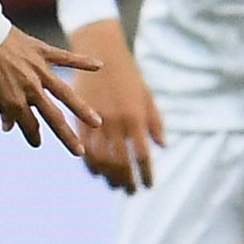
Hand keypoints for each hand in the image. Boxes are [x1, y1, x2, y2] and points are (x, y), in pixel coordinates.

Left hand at [0, 29, 100, 155]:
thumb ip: (1, 108)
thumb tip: (7, 127)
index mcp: (13, 100)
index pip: (29, 125)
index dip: (32, 136)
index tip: (36, 143)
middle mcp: (29, 88)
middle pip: (52, 117)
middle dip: (65, 136)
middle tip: (78, 152)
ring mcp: (38, 69)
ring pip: (64, 93)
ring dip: (82, 109)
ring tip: (97, 123)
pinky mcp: (42, 51)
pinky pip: (65, 57)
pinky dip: (82, 61)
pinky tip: (99, 66)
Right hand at [65, 18, 161, 191]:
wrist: (101, 52)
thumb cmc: (129, 74)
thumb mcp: (147, 96)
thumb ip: (155, 122)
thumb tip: (163, 146)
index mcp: (135, 118)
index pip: (142, 156)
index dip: (145, 174)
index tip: (148, 186)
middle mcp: (116, 123)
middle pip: (120, 163)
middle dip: (126, 181)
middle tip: (130, 191)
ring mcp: (96, 122)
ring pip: (101, 160)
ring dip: (108, 176)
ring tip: (114, 184)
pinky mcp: (80, 118)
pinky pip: (84, 148)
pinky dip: (90, 164)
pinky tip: (97, 171)